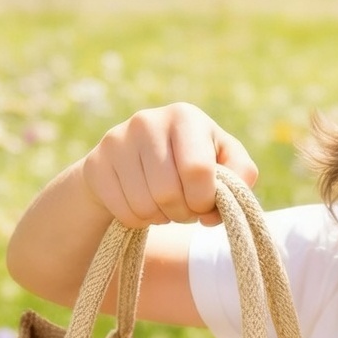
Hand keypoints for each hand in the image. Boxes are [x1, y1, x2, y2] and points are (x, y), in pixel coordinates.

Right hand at [80, 102, 257, 228]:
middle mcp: (148, 121)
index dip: (204, 199)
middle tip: (185, 207)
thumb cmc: (192, 163)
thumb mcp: (224, 160)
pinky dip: (139, 220)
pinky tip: (144, 204)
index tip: (205, 203)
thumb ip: (241, 175)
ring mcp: (117, 140)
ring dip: (162, 217)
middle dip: (183, 212)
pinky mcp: (97, 163)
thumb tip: (218, 203)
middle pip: (168, 193)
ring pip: (145, 206)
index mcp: (185, 117)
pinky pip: (124, 212)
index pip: (197, 170)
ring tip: (165, 205)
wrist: (138, 161)